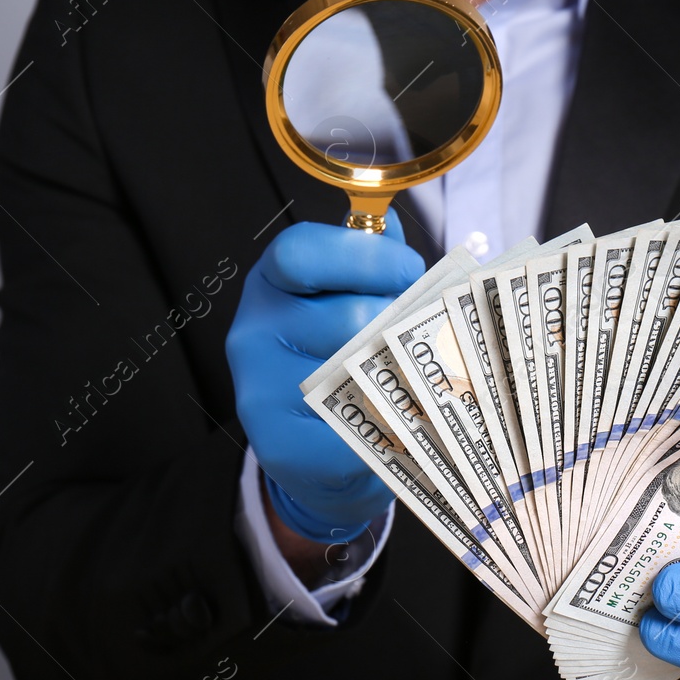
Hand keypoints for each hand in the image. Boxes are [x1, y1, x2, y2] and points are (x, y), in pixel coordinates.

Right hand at [225, 215, 423, 542]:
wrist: (311, 453)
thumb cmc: (342, 358)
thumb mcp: (347, 295)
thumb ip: (370, 258)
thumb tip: (395, 226)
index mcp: (270, 285)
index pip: (301, 252)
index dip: (366, 257)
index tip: (410, 270)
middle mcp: (253, 333)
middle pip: (348, 316)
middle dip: (403, 325)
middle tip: (426, 339)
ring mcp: (259, 391)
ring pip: (359, 372)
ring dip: (406, 376)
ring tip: (426, 380)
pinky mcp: (278, 444)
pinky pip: (356, 429)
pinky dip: (393, 429)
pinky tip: (409, 425)